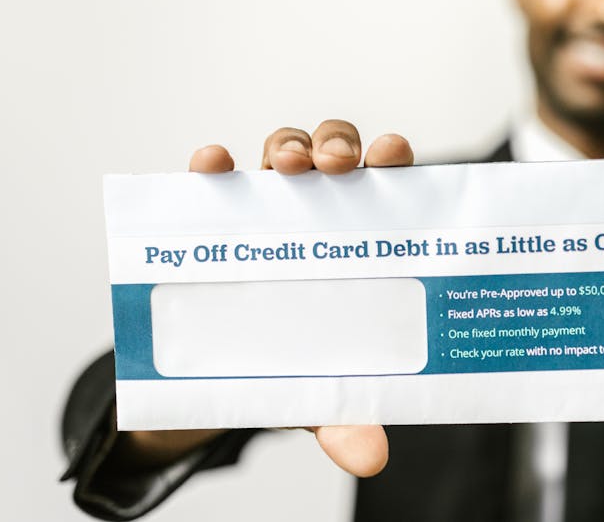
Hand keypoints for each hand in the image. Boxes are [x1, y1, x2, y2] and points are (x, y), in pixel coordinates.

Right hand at [119, 120, 412, 477]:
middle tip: (338, 167)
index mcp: (361, 239)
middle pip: (335, 153)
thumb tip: (369, 457)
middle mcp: (320, 211)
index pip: (386, 185)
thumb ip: (347, 414)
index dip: (392, 161)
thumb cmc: (296, 362)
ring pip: (282, 152)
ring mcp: (268, 207)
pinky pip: (212, 178)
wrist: (228, 375)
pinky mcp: (214, 215)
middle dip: (338, 146)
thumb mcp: (324, 393)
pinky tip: (210, 164)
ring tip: (291, 168)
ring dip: (287, 147)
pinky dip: (210, 165)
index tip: (394, 155)